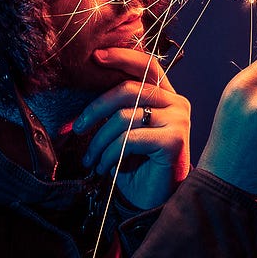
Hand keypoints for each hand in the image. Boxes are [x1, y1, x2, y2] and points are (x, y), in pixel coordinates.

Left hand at [71, 47, 191, 208]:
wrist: (154, 200)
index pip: (147, 66)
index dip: (122, 56)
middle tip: (78, 127)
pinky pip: (128, 139)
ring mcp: (178, 120)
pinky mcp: (173, 140)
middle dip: (95, 108)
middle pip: (128, 89)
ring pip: (123, 117)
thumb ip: (119, 106)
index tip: (95, 56)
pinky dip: (110, 154)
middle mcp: (177, 103)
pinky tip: (106, 167)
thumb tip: (88, 82)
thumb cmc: (137, 164)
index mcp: (167, 96)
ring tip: (92, 159)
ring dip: (100, 141)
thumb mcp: (125, 129)